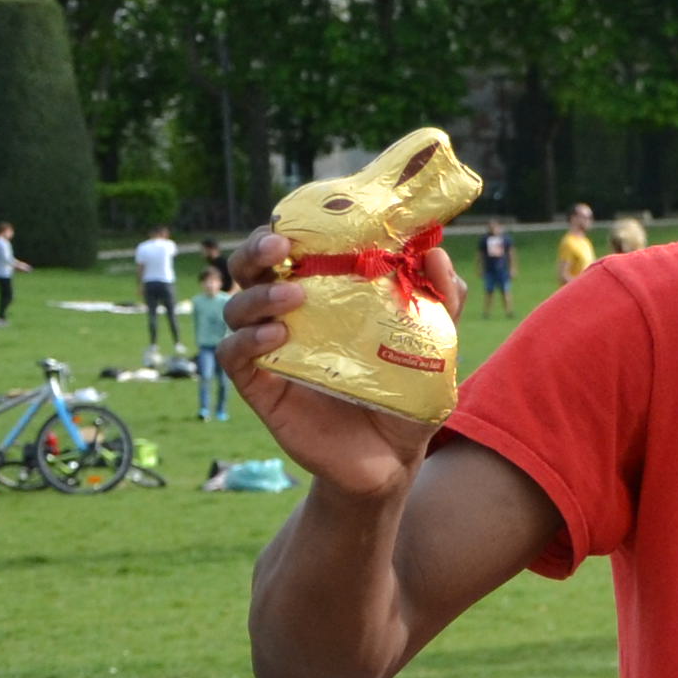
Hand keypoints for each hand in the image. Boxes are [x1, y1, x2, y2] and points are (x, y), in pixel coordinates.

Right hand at [212, 234, 437, 500]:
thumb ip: (442, 299)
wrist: (394, 459)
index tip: (306, 218)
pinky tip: (275, 335)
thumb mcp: (435, 343)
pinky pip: (235, 355)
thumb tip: (437, 252)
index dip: (290, 228)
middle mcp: (290, 315)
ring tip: (294, 297)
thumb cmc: (407, 393)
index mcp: (325, 295)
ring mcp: (271, 350)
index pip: (293, 250)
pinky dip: (248, 340)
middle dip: (257, 249)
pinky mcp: (261, 387)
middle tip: (282, 245)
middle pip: (250, 269)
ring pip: (237, 307)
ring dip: (259, 294)